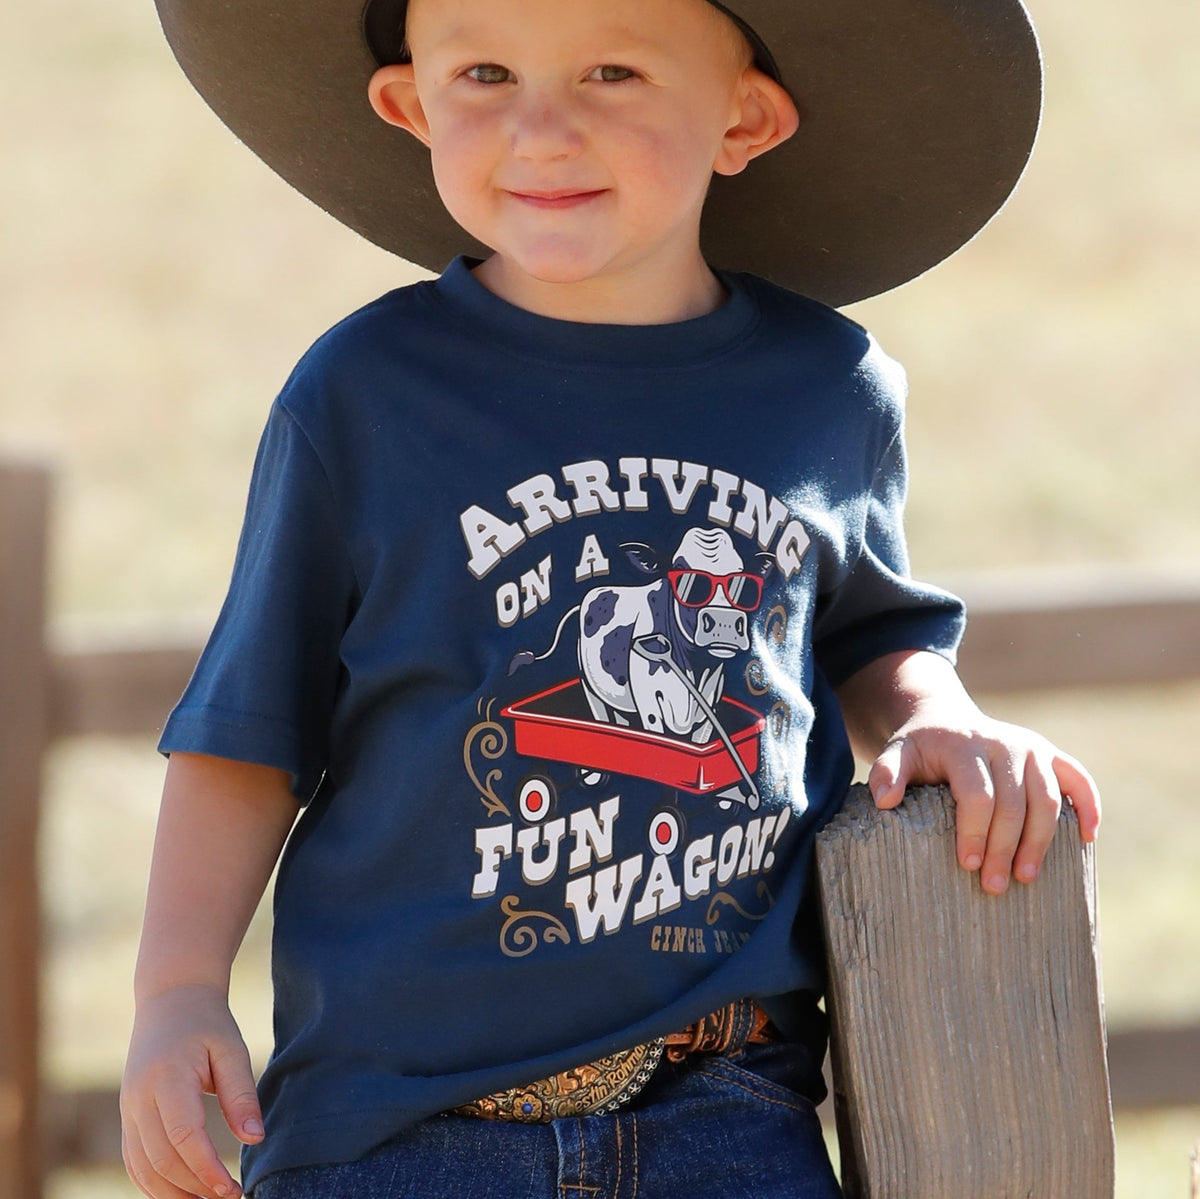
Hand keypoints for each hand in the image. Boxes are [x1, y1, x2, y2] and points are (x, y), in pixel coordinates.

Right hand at [121, 985, 263, 1198]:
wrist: (170, 999)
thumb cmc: (207, 1023)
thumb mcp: (231, 1049)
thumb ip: (241, 1094)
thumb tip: (255, 1139)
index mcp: (167, 1077)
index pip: (184, 1136)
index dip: (206, 1168)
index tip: (232, 1189)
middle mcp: (139, 1097)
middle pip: (161, 1159)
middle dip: (194, 1187)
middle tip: (229, 1197)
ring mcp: (127, 1108)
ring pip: (142, 1167)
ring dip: (172, 1193)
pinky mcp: (127, 1115)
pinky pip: (134, 1159)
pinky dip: (154, 1183)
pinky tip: (182, 1192)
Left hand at [867, 709, 1101, 895]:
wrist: (945, 720)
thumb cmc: (920, 748)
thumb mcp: (896, 754)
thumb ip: (886, 773)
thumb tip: (885, 801)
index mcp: (966, 745)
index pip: (978, 794)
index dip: (975, 831)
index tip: (968, 865)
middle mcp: (1004, 743)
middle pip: (1014, 803)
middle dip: (1006, 848)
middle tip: (995, 886)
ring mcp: (1032, 748)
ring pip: (1048, 799)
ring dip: (1041, 841)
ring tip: (1026, 877)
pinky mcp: (1051, 755)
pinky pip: (1079, 779)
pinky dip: (1090, 806)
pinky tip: (1088, 839)